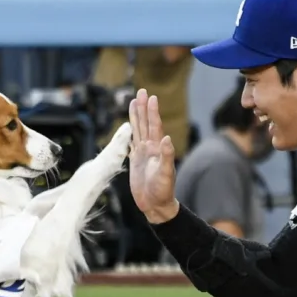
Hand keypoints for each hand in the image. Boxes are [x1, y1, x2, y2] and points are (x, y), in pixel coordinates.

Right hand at [128, 89, 178, 222]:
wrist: (156, 205)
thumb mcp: (166, 174)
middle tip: (141, 91)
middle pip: (145, 123)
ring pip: (138, 130)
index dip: (152, 112)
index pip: (154, 126)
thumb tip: (166, 139)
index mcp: (158, 149)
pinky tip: (129, 125)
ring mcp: (143, 153)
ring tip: (133, 102)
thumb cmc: (163, 191)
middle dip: (143, 107)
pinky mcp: (135, 160)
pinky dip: (130, 132)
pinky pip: (131, 142)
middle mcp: (151, 148)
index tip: (151, 97)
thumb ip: (167, 157)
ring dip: (136, 116)